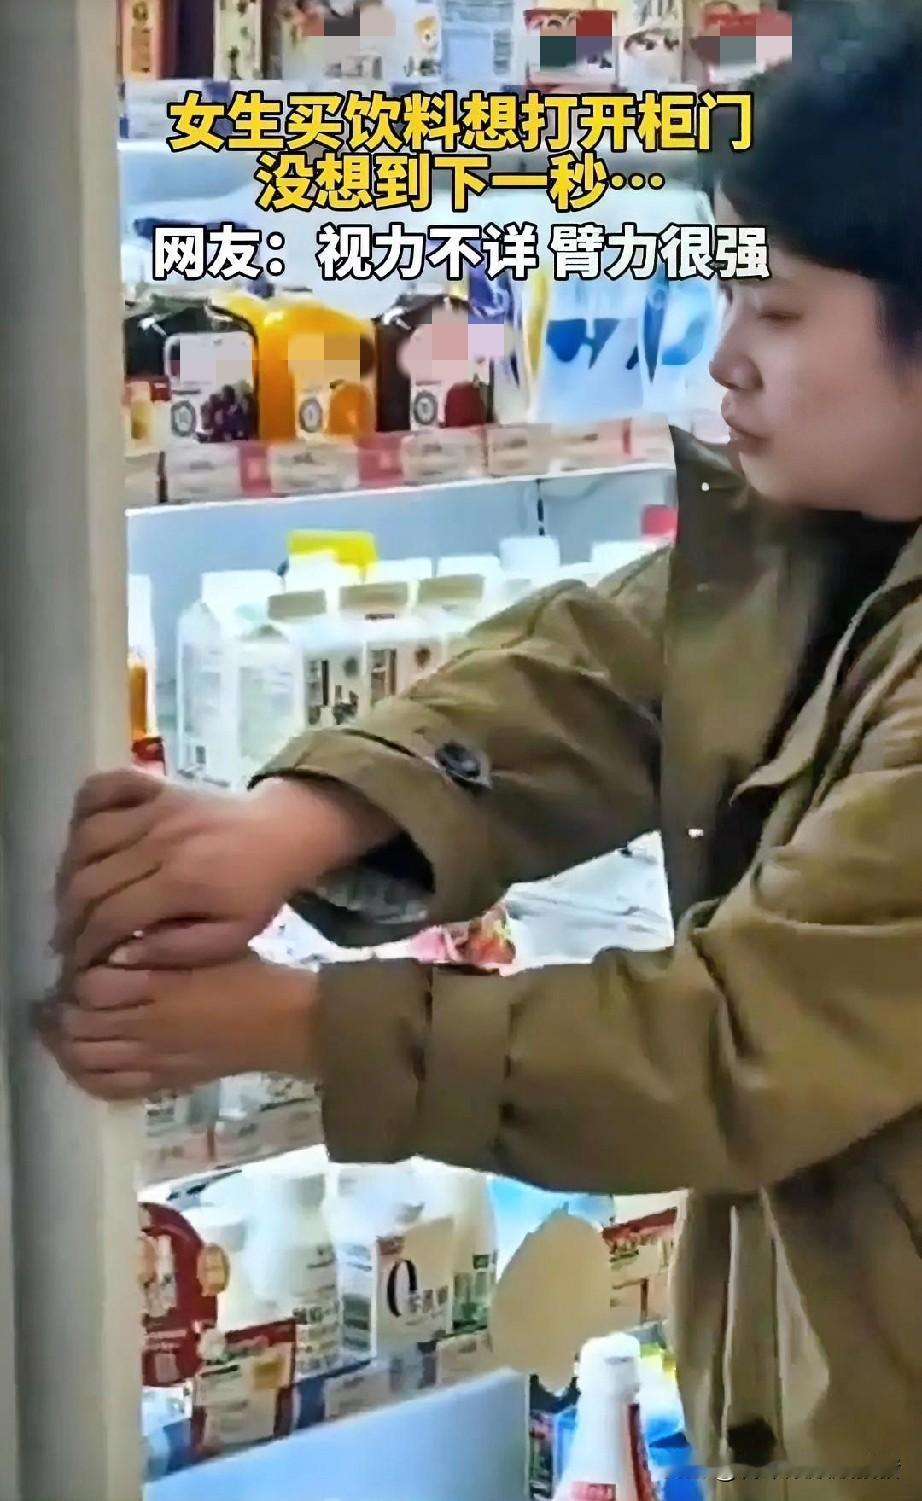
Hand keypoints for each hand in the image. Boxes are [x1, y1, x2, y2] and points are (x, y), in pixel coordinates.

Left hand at [38, 954, 317, 1100]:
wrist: (283, 1024)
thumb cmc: (248, 974)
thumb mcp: (205, 945)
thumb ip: (158, 947)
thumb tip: (113, 948)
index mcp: (161, 986)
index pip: (91, 985)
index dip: (77, 973)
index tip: (76, 962)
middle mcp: (149, 1026)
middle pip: (78, 1023)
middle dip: (61, 1008)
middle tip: (59, 992)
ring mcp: (152, 1059)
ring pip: (84, 1057)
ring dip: (64, 1040)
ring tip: (59, 1024)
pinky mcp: (161, 1081)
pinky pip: (107, 1086)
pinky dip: (83, 1073)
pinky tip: (77, 1059)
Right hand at [55, 769, 394, 969]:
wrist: (285, 831)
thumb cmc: (258, 891)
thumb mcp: (232, 936)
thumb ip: (178, 950)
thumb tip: (120, 958)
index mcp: (183, 881)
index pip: (110, 917)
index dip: (84, 945)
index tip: (75, 963)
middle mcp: (161, 840)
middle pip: (87, 880)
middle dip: (68, 917)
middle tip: (66, 937)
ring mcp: (156, 806)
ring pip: (85, 837)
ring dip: (66, 870)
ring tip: (71, 897)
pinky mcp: (155, 784)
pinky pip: (102, 787)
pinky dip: (82, 808)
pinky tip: (80, 838)